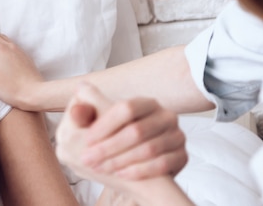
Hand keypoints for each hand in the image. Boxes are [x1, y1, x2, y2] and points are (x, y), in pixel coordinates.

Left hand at [56, 82, 186, 184]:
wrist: (145, 160)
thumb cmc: (121, 135)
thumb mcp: (104, 121)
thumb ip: (90, 109)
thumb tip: (80, 88)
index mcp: (147, 103)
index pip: (127, 108)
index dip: (105, 124)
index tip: (86, 139)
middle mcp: (166, 116)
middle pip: (137, 131)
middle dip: (109, 147)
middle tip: (87, 158)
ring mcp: (177, 136)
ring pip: (149, 149)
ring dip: (121, 160)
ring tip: (100, 167)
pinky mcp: (182, 156)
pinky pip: (162, 164)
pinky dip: (139, 171)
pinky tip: (120, 175)